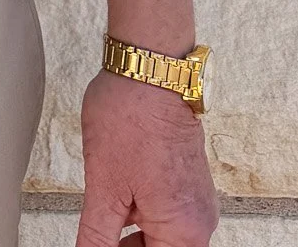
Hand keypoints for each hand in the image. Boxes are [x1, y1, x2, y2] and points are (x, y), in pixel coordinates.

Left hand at [74, 69, 218, 246]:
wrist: (150, 67)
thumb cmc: (131, 118)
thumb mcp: (103, 188)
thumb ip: (97, 237)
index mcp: (184, 232)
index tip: (100, 244)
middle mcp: (200, 221)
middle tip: (98, 236)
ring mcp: (197, 199)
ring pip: (164, 237)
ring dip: (133, 237)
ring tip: (105, 211)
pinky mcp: (188, 180)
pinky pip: (168, 214)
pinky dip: (142, 216)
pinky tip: (118, 197)